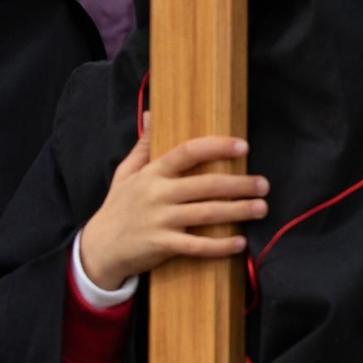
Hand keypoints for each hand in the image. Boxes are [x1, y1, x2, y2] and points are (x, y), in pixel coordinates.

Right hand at [77, 123, 268, 287]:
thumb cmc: (117, 208)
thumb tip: (150, 114)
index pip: (187, 152)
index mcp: (152, 173)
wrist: (99, 249)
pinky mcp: (162, 246)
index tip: (243, 146)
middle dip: (239, 184)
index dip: (216, 147)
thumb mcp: (125, 173)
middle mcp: (157, 194)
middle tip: (264, 184)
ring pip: (206, 214)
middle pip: (205, 185)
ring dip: (238, 211)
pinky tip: (241, 243)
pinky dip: (220, 246)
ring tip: (261, 209)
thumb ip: (143, 146)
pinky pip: (197, 246)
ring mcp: (160, 221)